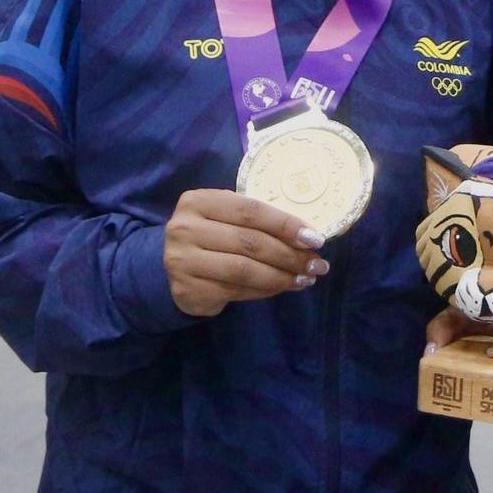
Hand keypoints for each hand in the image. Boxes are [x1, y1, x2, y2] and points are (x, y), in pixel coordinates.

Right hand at [162, 189, 326, 316]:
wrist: (175, 266)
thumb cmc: (211, 234)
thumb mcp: (226, 216)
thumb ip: (257, 220)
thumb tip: (309, 236)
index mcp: (199, 201)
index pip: (250, 211)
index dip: (286, 225)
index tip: (316, 239)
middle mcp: (184, 228)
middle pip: (250, 242)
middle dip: (290, 255)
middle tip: (317, 264)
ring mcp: (181, 261)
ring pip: (244, 270)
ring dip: (281, 276)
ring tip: (305, 279)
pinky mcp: (186, 290)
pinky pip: (235, 291)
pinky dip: (264, 291)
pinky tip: (281, 288)